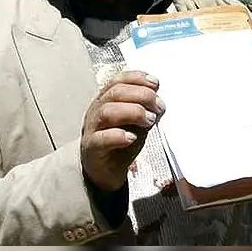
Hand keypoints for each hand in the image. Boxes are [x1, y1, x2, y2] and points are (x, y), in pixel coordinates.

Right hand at [81, 71, 164, 192]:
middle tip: (158, 107)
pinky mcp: (92, 147)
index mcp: (106, 100)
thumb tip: (159, 101)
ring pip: (107, 111)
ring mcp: (92, 128)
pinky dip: (117, 136)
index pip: (119, 81)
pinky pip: (101, 138)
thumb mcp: (136, 122)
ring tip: (148, 121)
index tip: (155, 83)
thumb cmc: (119, 143)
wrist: (104, 171)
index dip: (137, 78)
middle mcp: (97, 110)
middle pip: (115, 93)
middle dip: (141, 95)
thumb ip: (145, 110)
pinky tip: (131, 137)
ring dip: (133, 112)